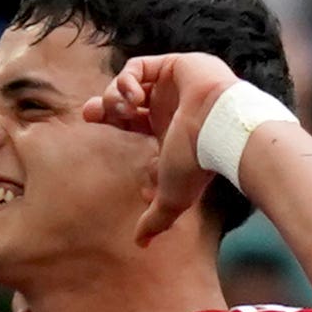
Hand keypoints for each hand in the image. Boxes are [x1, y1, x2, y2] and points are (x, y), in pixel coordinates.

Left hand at [82, 53, 238, 244]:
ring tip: (123, 107)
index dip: (112, 122)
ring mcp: (173, 85)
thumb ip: (154, 220)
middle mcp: (170, 107)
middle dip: (104, 105)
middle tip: (90, 113)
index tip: (94, 125)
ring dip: (116, 93)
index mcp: (168, 131)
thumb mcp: (170, 197)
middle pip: (126, 100)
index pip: (131, 122)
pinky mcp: (175, 66)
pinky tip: (133, 96)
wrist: (221, 131)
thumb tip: (140, 246)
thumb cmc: (198, 164)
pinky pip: (139, 66)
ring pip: (131, 80)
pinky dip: (128, 79)